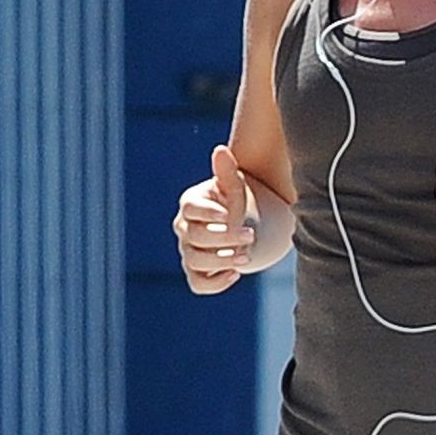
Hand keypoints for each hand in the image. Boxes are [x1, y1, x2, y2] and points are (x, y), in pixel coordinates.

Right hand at [172, 145, 257, 294]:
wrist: (246, 225)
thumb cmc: (237, 202)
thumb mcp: (235, 186)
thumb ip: (227, 171)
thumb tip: (220, 150)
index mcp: (191, 204)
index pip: (191, 209)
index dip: (209, 214)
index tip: (230, 215)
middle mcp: (184, 228)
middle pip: (196, 237)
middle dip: (224, 238)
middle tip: (251, 235)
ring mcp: (189, 251)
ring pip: (196, 261)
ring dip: (221, 261)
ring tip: (246, 257)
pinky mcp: (197, 272)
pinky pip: (198, 284)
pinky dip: (214, 283)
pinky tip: (235, 274)